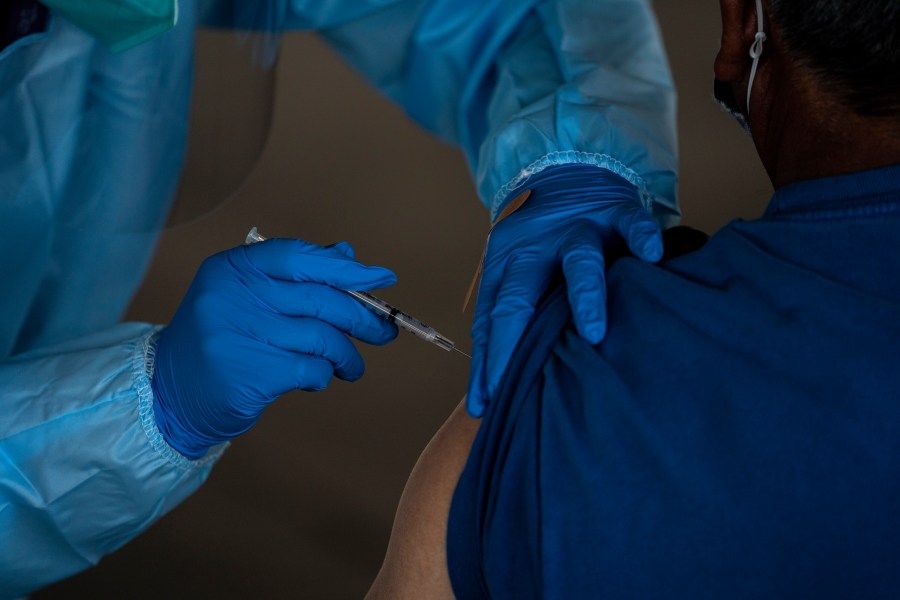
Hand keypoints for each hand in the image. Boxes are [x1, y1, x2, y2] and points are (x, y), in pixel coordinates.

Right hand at [151, 238, 397, 457]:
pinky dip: (323, 376)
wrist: (171, 391)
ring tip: (351, 366)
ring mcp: (238, 335)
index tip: (381, 278)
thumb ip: (295, 276)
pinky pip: (310, 369)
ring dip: (347, 355)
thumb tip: (347, 256)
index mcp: (233, 268)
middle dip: (361, 317)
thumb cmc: (222, 338)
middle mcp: (232, 296)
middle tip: (383, 332)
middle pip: (319, 299)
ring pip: (321, 338)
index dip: (345, 268)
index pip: (299, 255)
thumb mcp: (249, 296)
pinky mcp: (248, 374)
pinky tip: (317, 379)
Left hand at [467, 165, 662, 416]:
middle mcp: (537, 249)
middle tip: (513, 381)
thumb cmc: (541, 241)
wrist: (564, 170)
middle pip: (520, 294)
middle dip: (514, 338)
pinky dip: (641, 234)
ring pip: (578, 260)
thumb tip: (496, 383)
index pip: (492, 319)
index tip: (484, 403)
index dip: (487, 361)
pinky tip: (651, 253)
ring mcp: (577, 229)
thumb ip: (511, 318)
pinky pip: (630, 221)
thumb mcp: (516, 273)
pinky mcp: (615, 211)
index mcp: (508, 266)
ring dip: (584, 295)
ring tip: (594, 331)